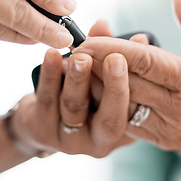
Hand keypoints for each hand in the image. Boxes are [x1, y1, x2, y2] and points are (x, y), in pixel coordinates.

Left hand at [11, 45, 132, 157]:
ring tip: (81, 55)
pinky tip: (52, 55)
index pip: (134, 109)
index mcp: (123, 133)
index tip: (132, 56)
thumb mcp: (104, 83)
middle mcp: (100, 142)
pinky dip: (50, 74)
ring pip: (75, 106)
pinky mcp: (44, 132)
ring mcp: (70, 141)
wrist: (42, 125)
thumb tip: (139, 38)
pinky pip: (48, 99)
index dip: (133, 82)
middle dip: (113, 85)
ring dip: (78, 77)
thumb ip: (118, 58)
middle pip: (110, 117)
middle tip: (114, 58)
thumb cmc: (83, 100)